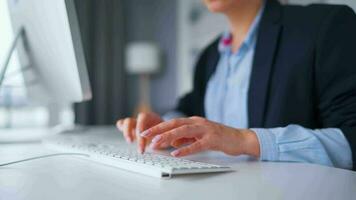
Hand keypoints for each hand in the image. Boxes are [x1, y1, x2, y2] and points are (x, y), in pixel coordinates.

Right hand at [116, 112, 162, 152]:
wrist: (165, 132)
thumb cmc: (165, 133)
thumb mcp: (167, 135)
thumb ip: (162, 140)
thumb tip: (154, 146)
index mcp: (150, 116)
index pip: (142, 117)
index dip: (140, 126)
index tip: (143, 136)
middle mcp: (140, 119)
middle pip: (130, 121)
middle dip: (130, 132)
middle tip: (134, 143)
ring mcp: (134, 123)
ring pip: (124, 123)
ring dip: (126, 133)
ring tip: (130, 142)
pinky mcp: (131, 128)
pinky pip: (121, 126)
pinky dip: (122, 131)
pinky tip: (129, 140)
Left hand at [140, 116, 259, 156]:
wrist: (239, 138)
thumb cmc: (219, 137)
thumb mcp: (199, 136)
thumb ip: (186, 137)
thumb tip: (171, 141)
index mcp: (194, 121)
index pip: (173, 122)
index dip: (159, 126)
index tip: (146, 131)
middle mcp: (198, 122)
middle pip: (175, 124)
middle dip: (158, 129)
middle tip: (145, 134)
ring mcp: (206, 130)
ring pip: (183, 131)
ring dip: (168, 137)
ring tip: (156, 143)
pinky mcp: (212, 139)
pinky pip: (196, 145)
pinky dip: (185, 149)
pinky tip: (175, 153)